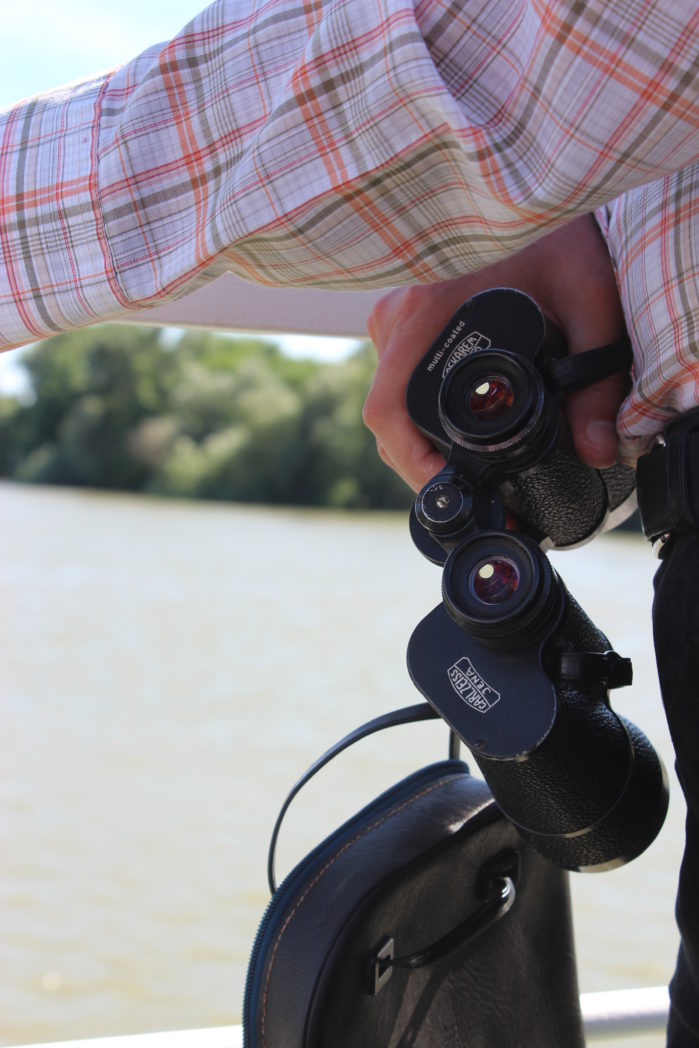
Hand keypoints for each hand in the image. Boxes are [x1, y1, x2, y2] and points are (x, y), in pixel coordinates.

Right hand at [363, 214, 627, 491]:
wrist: (534, 182)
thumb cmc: (557, 227)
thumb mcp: (587, 300)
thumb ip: (598, 377)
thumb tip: (599, 449)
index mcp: (424, 316)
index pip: (388, 411)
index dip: (411, 462)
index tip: (449, 490)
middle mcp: (396, 315)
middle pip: (386, 416)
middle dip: (424, 463)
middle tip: (477, 490)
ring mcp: (393, 313)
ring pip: (390, 398)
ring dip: (420, 437)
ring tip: (468, 464)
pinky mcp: (401, 313)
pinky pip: (396, 376)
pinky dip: (420, 409)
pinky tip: (456, 424)